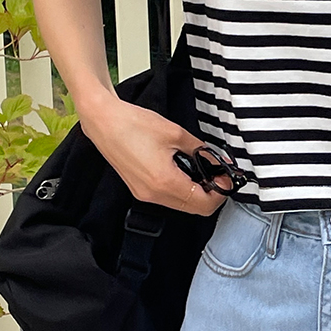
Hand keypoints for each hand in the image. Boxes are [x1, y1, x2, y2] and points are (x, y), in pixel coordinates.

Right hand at [84, 98, 232, 217]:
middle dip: (211, 194)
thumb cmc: (134, 124)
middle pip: (194, 209)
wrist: (104, 121)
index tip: (226, 177)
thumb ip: (200, 150)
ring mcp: (144, 194)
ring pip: (181, 205)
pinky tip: (184, 171)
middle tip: (217, 174)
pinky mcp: (139, 189)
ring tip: (201, 170)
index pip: (204, 204)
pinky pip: (167, 198)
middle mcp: (154, 194)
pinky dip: (181, 190)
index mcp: (165, 182)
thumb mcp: (176, 133)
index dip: (221, 193)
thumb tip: (217, 161)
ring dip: (196, 193)